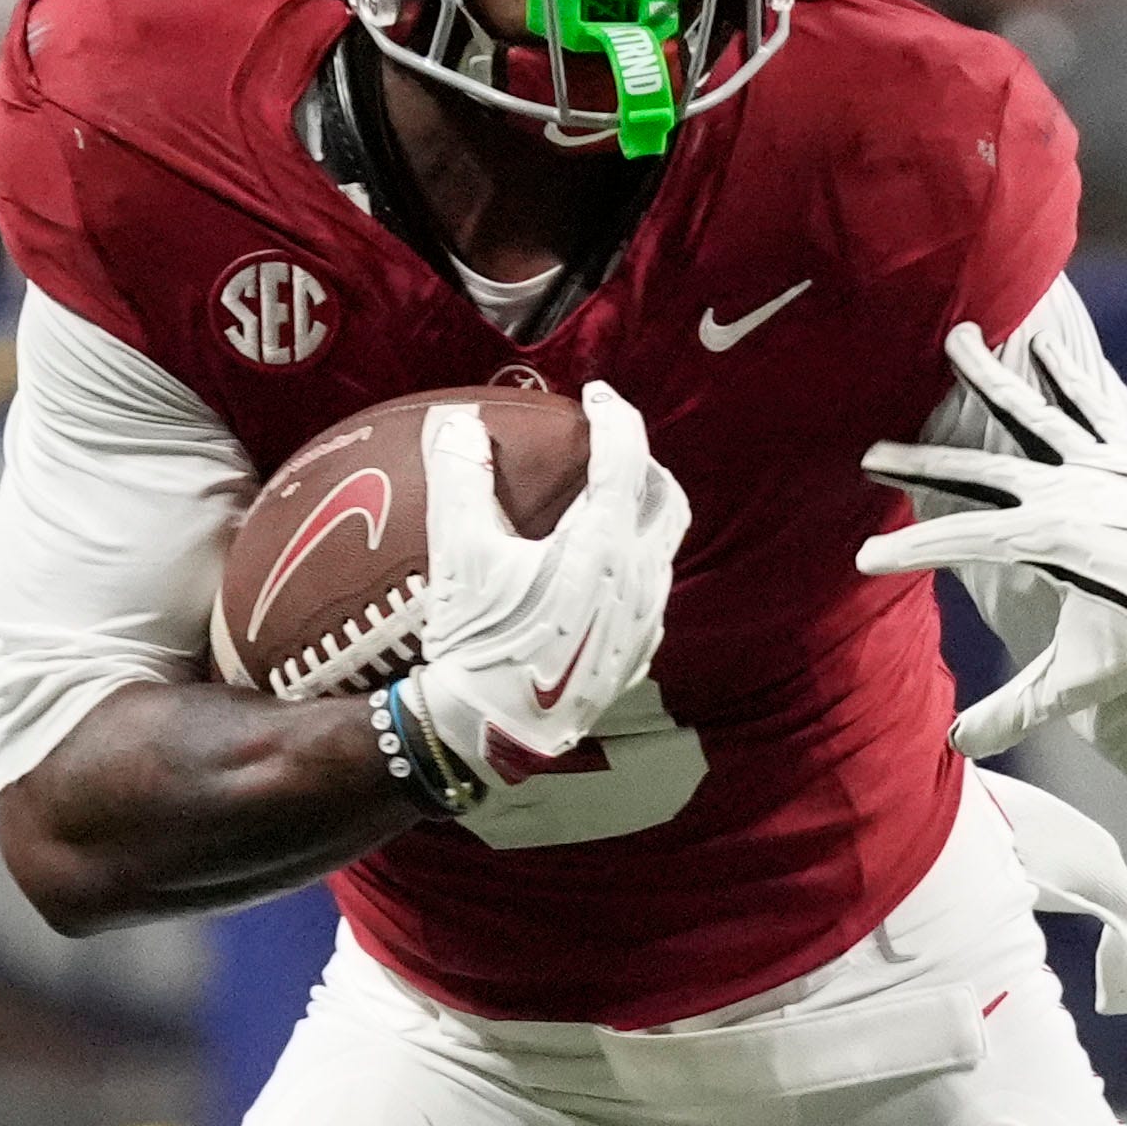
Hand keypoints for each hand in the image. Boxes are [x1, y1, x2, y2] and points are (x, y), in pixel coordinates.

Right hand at [397, 382, 685, 817]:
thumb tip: (460, 424)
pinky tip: (599, 569)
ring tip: (608, 502)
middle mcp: (641, 579)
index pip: (627, 457)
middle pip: (667, 499)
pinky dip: (633, 562)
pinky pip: (651, 592)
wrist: (493, 731)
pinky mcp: (638, 654)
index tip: (597, 395)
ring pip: (664, 548)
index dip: (616, 415)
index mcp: (605, 544)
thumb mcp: (459, 554)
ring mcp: (646, 621)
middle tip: (612, 448)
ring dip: (643, 514)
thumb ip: (461, 477)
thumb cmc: (478, 639)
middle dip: (646, 464)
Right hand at [862, 318, 1126, 760]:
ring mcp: (1101, 468)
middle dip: (918, 461)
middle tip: (868, 452)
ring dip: (990, 375)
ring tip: (958, 337)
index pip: (959, 543)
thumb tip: (958, 745)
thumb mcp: (1085, 679)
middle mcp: (1066, 494)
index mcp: (1046, 542)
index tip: (863, 560)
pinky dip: (1068, 375)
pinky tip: (1046, 344)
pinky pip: (1092, 405)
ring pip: (1032, 412)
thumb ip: (1019, 707)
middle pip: (976, 469)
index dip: (909, 551)